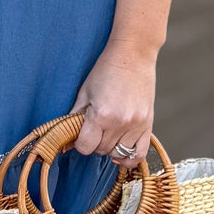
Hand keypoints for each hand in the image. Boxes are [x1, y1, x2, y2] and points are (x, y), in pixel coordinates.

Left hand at [68, 49, 155, 169]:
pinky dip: (129, 158)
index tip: (80, 136)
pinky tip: (121, 152)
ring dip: (109, 149)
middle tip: (93, 130)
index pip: (86, 146)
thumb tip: (65, 141)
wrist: (133, 55)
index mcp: (101, 114)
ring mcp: (136, 125)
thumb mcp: (84, 92)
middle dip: (94, 144)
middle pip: (101, 150)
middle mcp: (120, 123)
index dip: (79, 144)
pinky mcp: (148, 124)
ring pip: (119, 154)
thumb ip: (74, 118)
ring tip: (106, 135)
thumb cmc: (106, 70)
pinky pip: (140, 153)